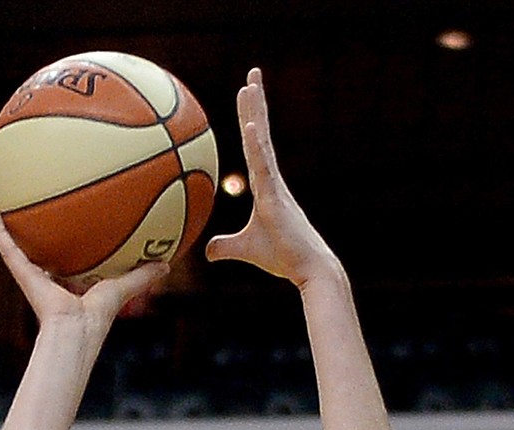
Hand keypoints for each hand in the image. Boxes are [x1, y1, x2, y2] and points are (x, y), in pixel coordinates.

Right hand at [0, 210, 166, 333]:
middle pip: (46, 257)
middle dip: (43, 239)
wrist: (74, 331)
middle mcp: (52, 283)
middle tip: (41, 217)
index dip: (73, 252)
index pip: (72, 267)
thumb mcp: (122, 289)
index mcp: (72, 288)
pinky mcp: (24, 275)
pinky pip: (9, 251)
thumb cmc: (96, 318)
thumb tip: (167, 264)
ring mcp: (35, 279)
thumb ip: (142, 277)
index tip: (73, 235)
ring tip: (7, 209)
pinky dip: (0, 234)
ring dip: (13, 233)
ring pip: (22, 252)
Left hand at [206, 70, 337, 287]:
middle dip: (256, 104)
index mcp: (265, 185)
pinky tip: (251, 126)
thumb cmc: (282, 257)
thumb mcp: (245, 250)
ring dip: (256, 114)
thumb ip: (225, 247)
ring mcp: (275, 186)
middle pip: (260, 134)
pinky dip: (257, 147)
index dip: (250, 119)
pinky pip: (264, 168)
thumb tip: (206, 252)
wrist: (308, 269)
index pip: (254, 146)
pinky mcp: (276, 198)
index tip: (246, 93)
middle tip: (253, 75)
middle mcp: (271, 179)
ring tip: (251, 85)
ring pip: (263, 143)